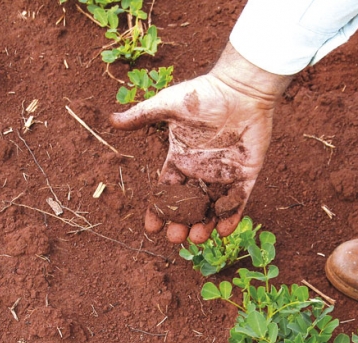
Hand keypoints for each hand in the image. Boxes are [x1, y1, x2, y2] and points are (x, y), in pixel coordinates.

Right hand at [110, 43, 291, 243]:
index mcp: (181, 157)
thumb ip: (141, 116)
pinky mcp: (246, 173)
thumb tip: (112, 121)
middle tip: (175, 238)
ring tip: (197, 237)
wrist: (239, 88)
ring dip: (205, 224)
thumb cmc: (204, 94)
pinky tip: (223, 230)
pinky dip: (232, 216)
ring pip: (213, 207)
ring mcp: (224, 173)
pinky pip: (239, 200)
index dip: (159, 210)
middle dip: (181, 223)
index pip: (167, 190)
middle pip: (189, 205)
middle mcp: (201, 170)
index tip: (151, 228)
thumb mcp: (167, 105)